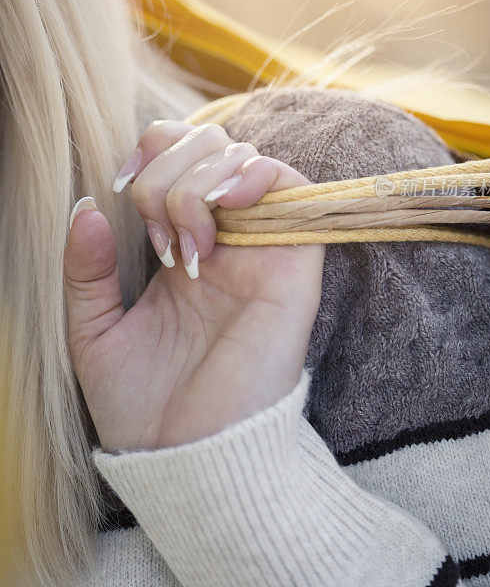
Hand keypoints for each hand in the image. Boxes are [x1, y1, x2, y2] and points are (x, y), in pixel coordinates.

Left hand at [64, 121, 324, 451]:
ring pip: (240, 156)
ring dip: (196, 186)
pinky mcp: (293, 261)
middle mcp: (223, 237)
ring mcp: (259, 246)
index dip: (147, 153)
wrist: (186, 456)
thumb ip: (87, 269)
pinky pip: (291, 185)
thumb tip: (87, 206)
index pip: (176, 154)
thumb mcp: (92, 331)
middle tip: (158, 241)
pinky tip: (221, 207)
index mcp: (179, 245)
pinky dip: (252, 174)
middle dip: (164, 178)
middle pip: (205, 144)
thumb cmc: (143, 404)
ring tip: (187, 248)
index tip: (120, 193)